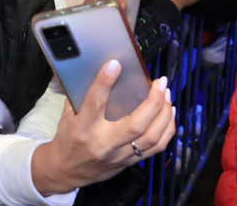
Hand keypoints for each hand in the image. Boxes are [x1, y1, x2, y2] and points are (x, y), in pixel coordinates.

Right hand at [31, 61, 174, 194]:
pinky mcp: (130, 162)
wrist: (67, 171)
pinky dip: (167, 129)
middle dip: (153, 102)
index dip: (104, 82)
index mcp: (83, 128)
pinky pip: (156, 148)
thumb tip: (99, 71)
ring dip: (164, 114)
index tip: (115, 64)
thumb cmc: (68, 139)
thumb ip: (82, 95)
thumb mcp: (68, 115)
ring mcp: (119, 155)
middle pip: (135, 125)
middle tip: (160, 83)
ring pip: (151, 138)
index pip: (95, 103)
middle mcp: (103, 143)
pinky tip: (169, 113)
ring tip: (167, 94)